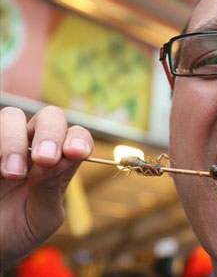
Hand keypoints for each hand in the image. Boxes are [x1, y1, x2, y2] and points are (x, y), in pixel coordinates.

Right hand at [0, 106, 92, 269]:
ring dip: (15, 140)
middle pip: (50, 117)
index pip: (77, 137)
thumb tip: (63, 157)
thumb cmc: (19, 230)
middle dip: (50, 133)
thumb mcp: (42, 217)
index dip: (79, 139)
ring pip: (12, 116)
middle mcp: (33, 146)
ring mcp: (4, 144)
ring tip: (12, 174)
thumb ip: (51, 188)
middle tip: (45, 159)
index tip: (75, 153)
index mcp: (59, 161)